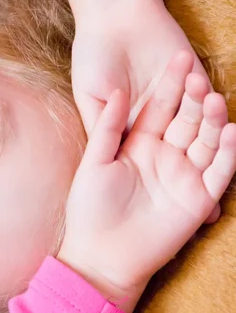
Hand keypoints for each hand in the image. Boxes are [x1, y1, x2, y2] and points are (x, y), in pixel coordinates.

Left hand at [57, 51, 235, 312]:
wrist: (101, 252)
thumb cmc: (90, 208)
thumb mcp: (94, 162)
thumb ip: (106, 128)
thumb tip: (118, 93)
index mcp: (138, 145)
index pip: (159, 109)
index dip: (169, 86)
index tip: (177, 59)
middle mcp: (164, 156)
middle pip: (185, 120)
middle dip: (193, 99)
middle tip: (199, 75)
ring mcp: (184, 176)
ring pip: (205, 141)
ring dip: (213, 120)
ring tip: (216, 98)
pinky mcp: (199, 199)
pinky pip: (219, 171)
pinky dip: (228, 153)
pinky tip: (232, 131)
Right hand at [66, 0, 219, 221]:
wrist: (115, 16)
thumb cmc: (94, 56)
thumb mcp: (89, 96)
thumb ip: (102, 126)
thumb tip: (109, 156)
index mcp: (127, 125)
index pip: (141, 163)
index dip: (149, 188)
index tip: (157, 219)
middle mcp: (153, 119)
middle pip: (172, 155)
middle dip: (183, 183)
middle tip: (194, 214)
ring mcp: (175, 101)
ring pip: (195, 137)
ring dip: (204, 158)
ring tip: (211, 187)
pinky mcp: (193, 84)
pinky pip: (208, 113)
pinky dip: (219, 134)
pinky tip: (227, 153)